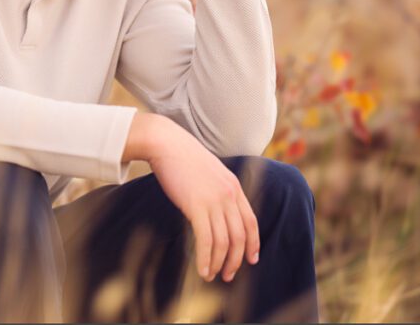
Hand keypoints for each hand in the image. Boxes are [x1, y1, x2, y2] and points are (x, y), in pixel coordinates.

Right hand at [148, 120, 259, 282]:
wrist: (167, 143)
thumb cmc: (183, 157)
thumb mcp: (209, 172)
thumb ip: (217, 190)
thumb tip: (215, 210)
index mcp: (234, 187)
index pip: (251, 221)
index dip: (253, 243)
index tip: (251, 259)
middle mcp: (229, 195)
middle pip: (239, 236)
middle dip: (236, 260)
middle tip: (228, 275)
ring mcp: (214, 200)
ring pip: (223, 241)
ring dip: (218, 263)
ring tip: (211, 276)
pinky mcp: (197, 205)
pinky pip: (206, 239)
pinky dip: (205, 258)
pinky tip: (201, 270)